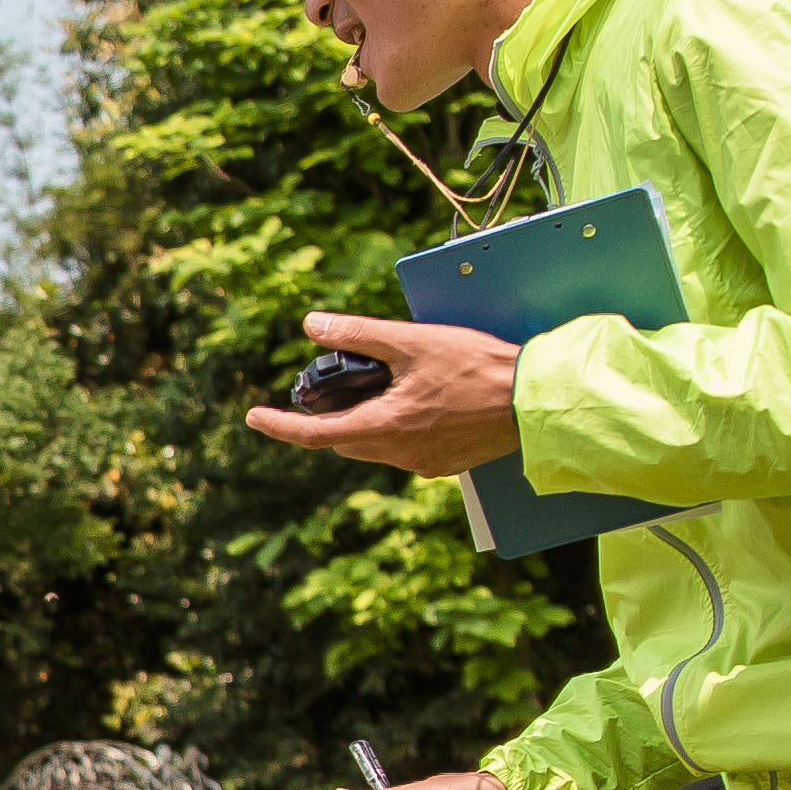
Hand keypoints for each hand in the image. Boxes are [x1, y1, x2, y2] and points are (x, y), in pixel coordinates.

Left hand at [244, 314, 522, 475]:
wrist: (536, 401)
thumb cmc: (480, 368)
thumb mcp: (414, 342)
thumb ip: (360, 334)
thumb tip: (313, 325)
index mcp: (385, 428)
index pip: (315, 434)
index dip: (279, 425)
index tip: (254, 417)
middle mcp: (400, 454)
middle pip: (344, 439)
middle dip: (331, 416)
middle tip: (334, 385)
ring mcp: (424, 464)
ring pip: (375, 445)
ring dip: (366, 421)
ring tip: (382, 386)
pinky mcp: (446, 464)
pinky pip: (405, 449)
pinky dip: (397, 428)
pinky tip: (419, 401)